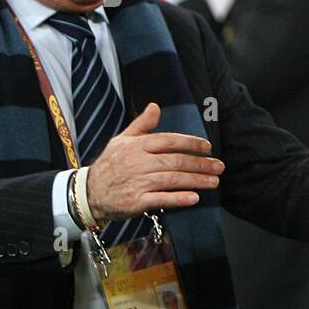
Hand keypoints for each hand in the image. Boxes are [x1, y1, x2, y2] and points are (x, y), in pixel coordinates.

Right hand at [85, 102, 223, 220]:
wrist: (89, 192)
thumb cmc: (110, 164)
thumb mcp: (122, 140)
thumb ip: (142, 125)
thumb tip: (155, 106)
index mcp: (137, 146)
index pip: (169, 141)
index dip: (190, 143)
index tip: (208, 147)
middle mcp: (138, 163)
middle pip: (176, 161)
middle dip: (201, 164)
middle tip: (219, 167)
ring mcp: (137, 183)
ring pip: (173, 180)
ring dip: (196, 181)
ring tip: (214, 182)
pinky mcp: (136, 202)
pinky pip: (161, 199)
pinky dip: (179, 199)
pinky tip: (194, 198)